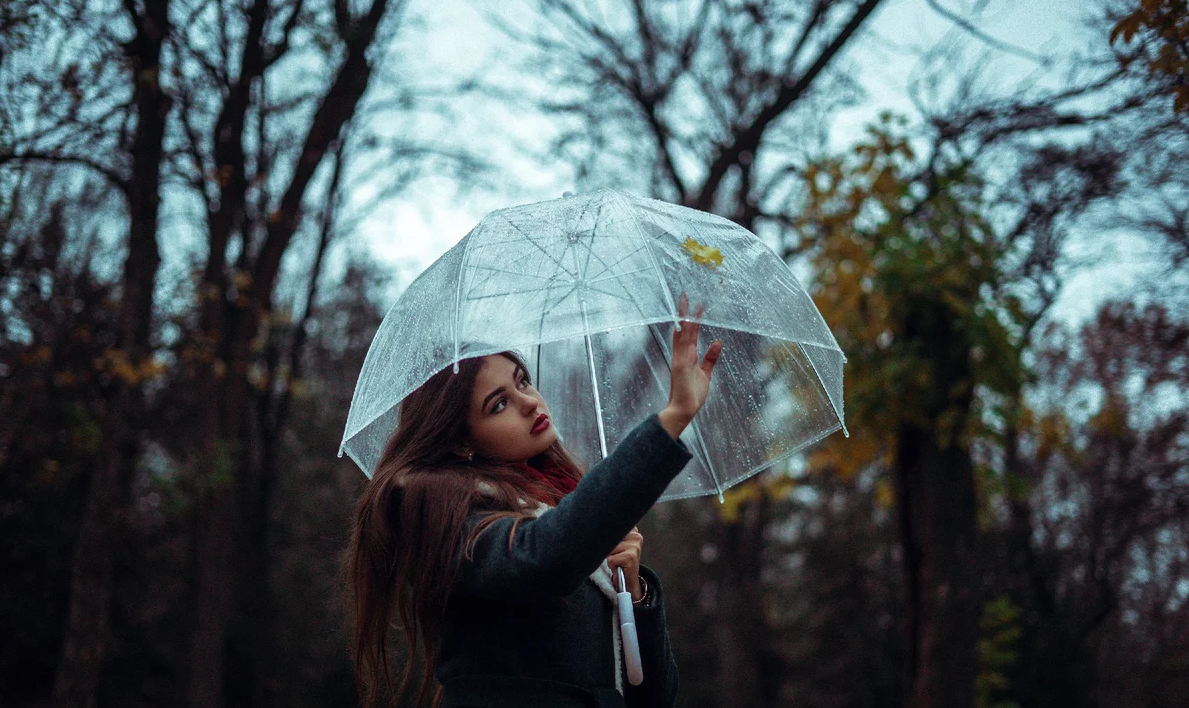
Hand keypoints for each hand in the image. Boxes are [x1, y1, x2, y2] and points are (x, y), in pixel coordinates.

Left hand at [607, 526, 644, 600]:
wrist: (629, 580)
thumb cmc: (620, 560)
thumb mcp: (618, 544)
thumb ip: (614, 536)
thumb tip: (599, 531)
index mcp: (633, 531)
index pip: (614, 526)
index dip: (608, 535)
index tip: (612, 544)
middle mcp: (636, 536)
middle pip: (610, 538)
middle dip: (609, 548)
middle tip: (616, 555)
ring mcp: (635, 546)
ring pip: (610, 549)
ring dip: (610, 557)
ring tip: (617, 561)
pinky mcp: (631, 557)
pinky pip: (611, 559)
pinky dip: (611, 565)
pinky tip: (618, 566)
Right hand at [662, 292, 721, 430]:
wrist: (683, 410)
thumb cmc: (692, 395)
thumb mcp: (705, 375)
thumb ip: (710, 358)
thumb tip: (718, 342)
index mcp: (686, 357)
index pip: (689, 334)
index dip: (692, 320)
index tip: (695, 306)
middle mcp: (681, 355)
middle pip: (683, 329)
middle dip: (684, 313)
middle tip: (685, 295)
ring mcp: (680, 359)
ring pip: (683, 333)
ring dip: (684, 318)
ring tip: (686, 302)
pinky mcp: (681, 364)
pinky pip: (683, 345)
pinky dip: (685, 333)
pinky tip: (687, 322)